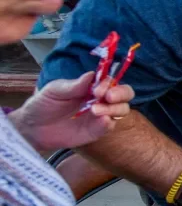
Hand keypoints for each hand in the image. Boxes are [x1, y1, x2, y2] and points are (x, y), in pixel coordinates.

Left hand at [9, 72, 134, 151]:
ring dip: (114, 109)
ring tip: (95, 111)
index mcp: (92, 87)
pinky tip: (101, 121)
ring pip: (122, 110)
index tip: (98, 89)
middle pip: (125, 94)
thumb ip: (74, 85)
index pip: (111, 82)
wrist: (33, 128)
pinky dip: (109, 123)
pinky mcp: (96, 131)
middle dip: (121, 94)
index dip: (109, 84)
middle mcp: (101, 100)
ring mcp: (100, 116)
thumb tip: (92, 75)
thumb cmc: (43, 104)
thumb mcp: (55, 90)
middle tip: (108, 97)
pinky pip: (110, 126)